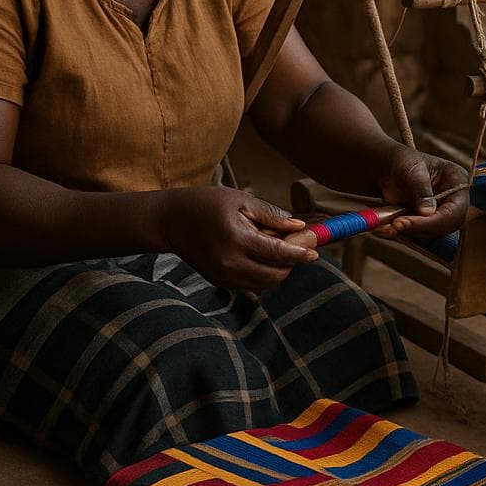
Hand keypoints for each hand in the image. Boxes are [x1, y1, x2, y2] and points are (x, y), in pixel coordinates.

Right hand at [156, 186, 319, 289]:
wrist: (170, 221)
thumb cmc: (206, 204)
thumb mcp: (241, 201)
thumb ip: (272, 216)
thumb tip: (300, 227)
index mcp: (236, 239)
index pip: (278, 254)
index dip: (300, 254)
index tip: (315, 252)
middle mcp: (230, 263)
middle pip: (275, 275)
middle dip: (291, 263)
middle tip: (295, 243)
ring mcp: (224, 276)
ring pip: (265, 283)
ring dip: (278, 269)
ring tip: (271, 245)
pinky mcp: (220, 282)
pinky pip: (252, 284)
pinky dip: (263, 273)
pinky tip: (258, 254)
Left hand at [376, 146, 469, 238]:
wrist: (389, 168)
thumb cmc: (403, 162)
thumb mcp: (411, 170)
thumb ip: (421, 189)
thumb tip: (428, 213)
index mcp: (458, 181)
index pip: (455, 209)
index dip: (435, 220)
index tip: (407, 222)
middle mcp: (454, 199)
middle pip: (447, 224)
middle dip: (421, 228)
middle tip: (396, 225)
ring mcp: (442, 211)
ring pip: (434, 232)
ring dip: (412, 232)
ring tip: (389, 227)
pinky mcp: (429, 221)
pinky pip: (422, 233)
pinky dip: (407, 233)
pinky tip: (390, 229)